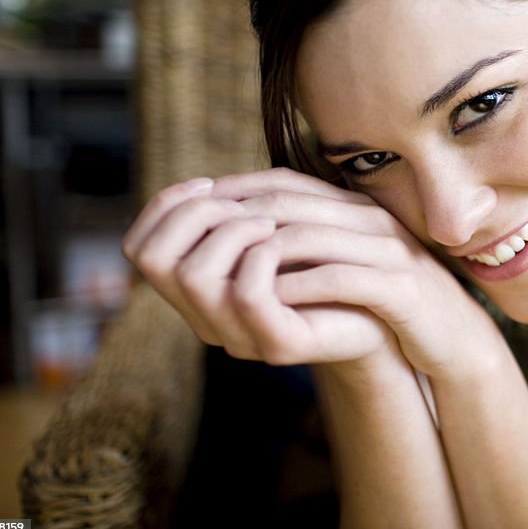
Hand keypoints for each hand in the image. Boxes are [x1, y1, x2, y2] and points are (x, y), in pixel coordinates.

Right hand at [121, 172, 392, 364]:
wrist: (387, 305)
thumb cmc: (329, 256)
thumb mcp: (276, 222)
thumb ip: (236, 208)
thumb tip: (203, 187)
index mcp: (198, 292)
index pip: (140, 248)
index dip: (164, 206)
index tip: (209, 184)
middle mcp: (208, 319)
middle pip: (155, 260)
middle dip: (193, 214)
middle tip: (241, 205)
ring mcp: (240, 336)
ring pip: (194, 275)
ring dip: (229, 229)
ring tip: (267, 220)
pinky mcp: (279, 344)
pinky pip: (246, 292)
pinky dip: (260, 252)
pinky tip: (281, 239)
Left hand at [208, 168, 504, 378]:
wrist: (449, 335)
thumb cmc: (385, 301)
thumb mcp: (342, 262)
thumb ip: (303, 243)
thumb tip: (239, 234)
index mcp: (354, 207)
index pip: (284, 181)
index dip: (233, 191)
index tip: (193, 211)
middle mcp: (370, 219)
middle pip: (290, 202)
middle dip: (236, 220)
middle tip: (198, 245)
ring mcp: (387, 250)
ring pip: (310, 236)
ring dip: (260, 254)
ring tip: (224, 276)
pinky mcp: (402, 288)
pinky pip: (342, 279)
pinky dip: (300, 287)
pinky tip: (270, 303)